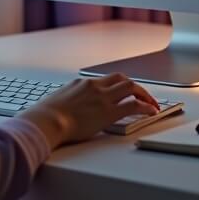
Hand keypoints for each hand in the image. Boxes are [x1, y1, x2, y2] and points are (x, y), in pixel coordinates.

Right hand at [20, 73, 158, 148]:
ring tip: (152, 104)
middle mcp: (94, 86)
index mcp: (81, 83)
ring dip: (144, 94)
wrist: (47, 121)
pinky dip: (146, 107)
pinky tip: (151, 112)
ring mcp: (103, 97)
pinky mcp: (109, 112)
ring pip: (131, 87)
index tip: (123, 92)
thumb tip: (67, 108)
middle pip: (121, 78)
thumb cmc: (46, 116)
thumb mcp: (57, 102)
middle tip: (143, 96)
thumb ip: (68, 101)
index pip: (105, 79)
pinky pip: (134, 105)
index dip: (118, 85)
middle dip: (135, 87)